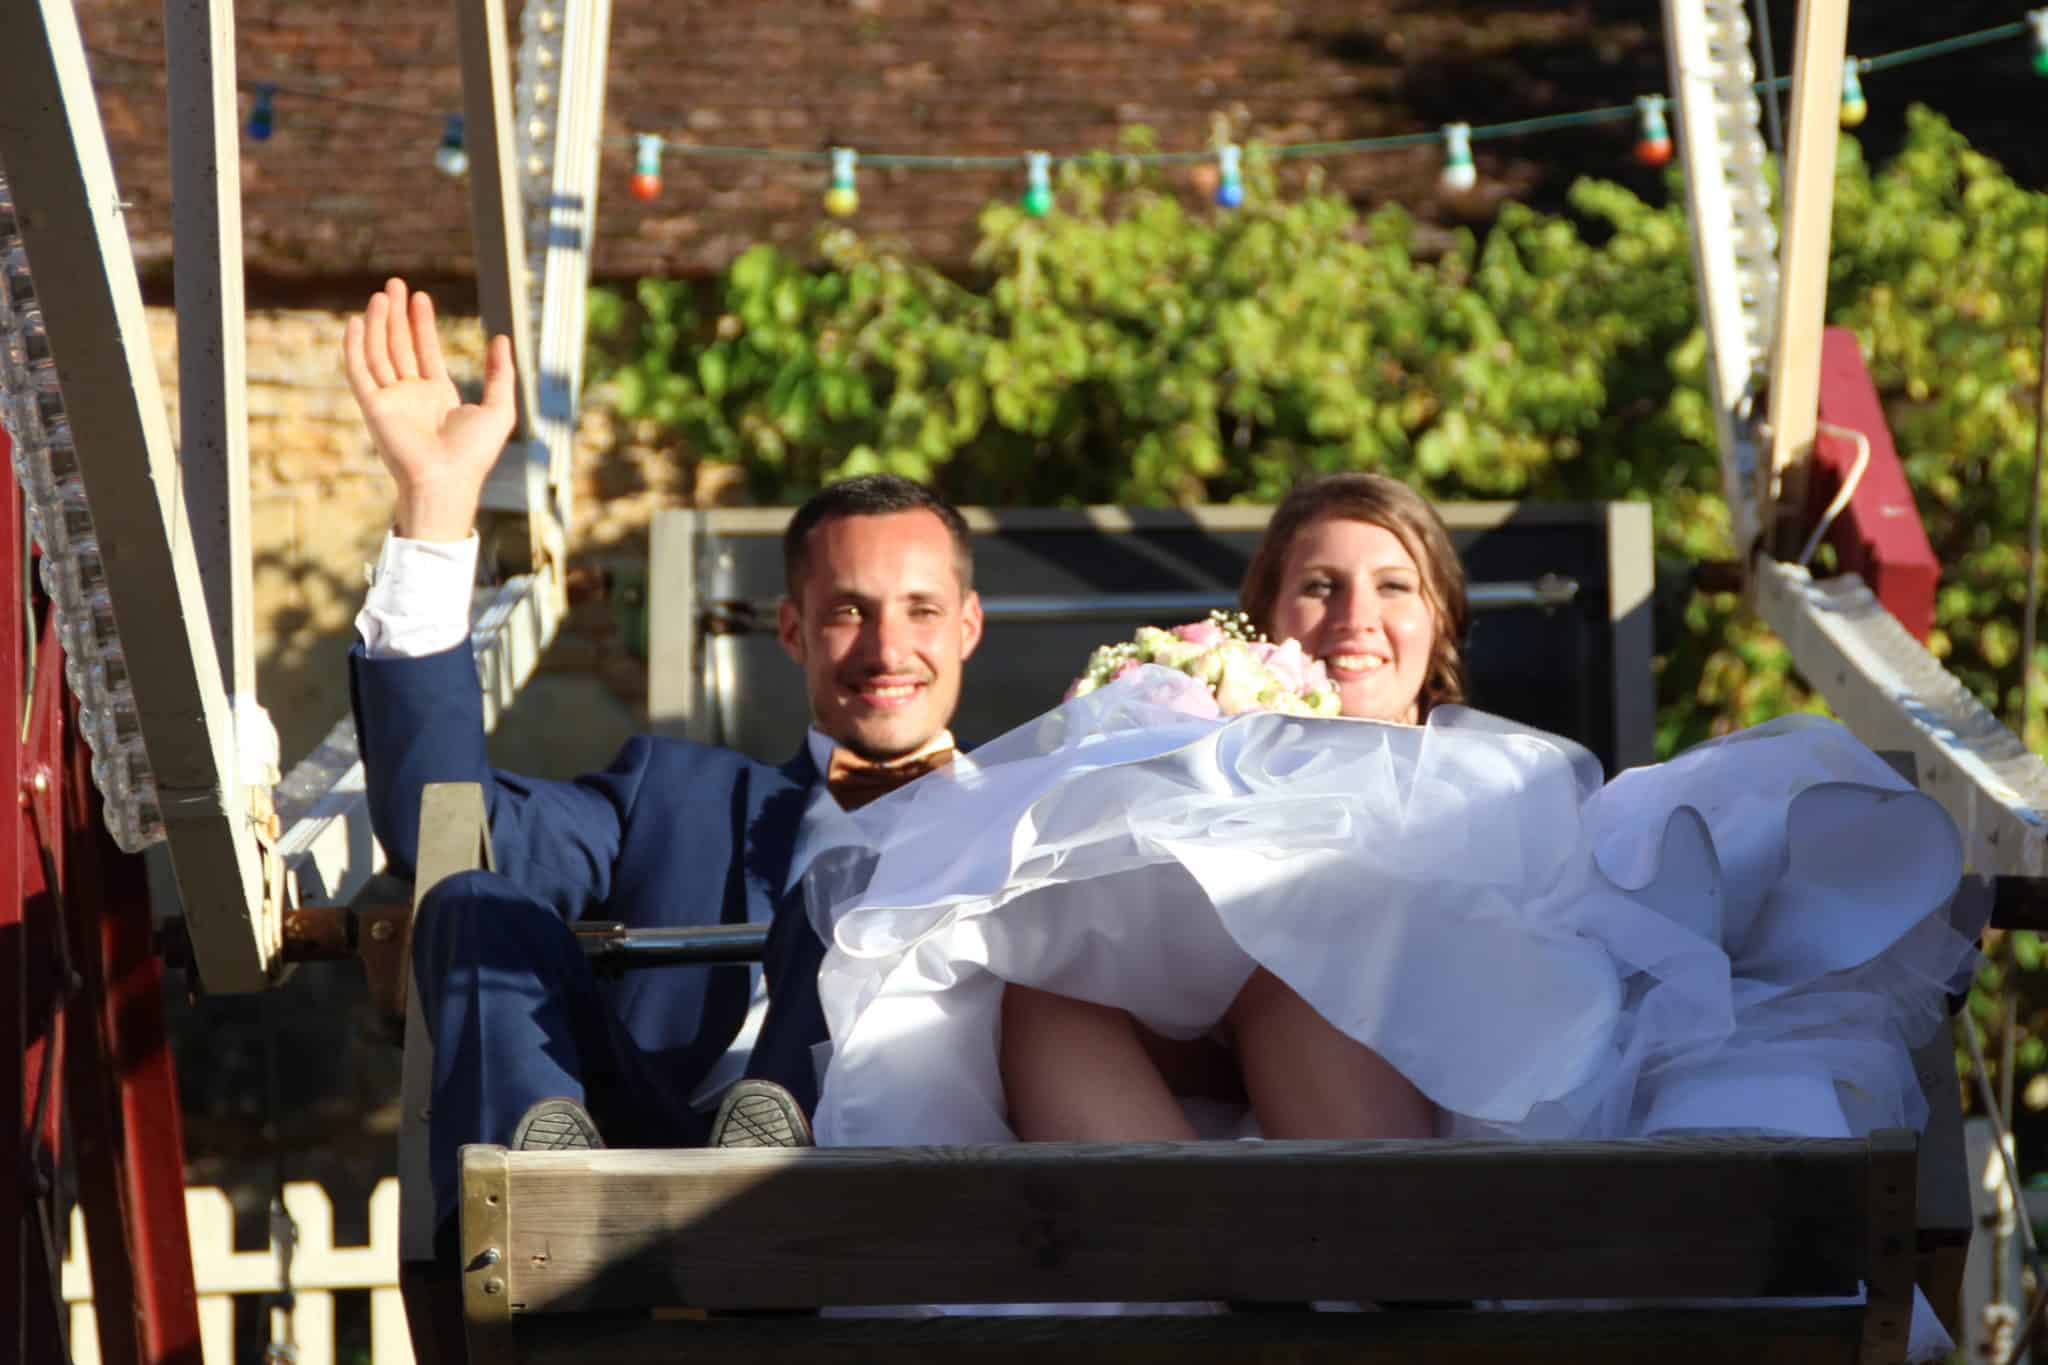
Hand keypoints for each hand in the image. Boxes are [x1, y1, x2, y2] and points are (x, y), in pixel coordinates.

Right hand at [343, 278, 517, 541]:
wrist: (447, 479)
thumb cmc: (474, 454)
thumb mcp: (499, 409)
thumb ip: (501, 374)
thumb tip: (503, 339)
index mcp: (437, 396)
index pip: (426, 351)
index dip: (422, 324)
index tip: (421, 297)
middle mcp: (411, 396)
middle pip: (400, 346)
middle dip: (397, 315)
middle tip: (396, 284)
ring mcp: (390, 400)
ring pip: (380, 353)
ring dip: (380, 324)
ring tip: (383, 295)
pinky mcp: (372, 407)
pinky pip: (359, 372)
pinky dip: (355, 347)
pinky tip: (358, 322)